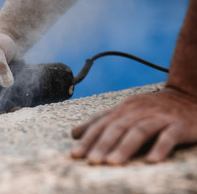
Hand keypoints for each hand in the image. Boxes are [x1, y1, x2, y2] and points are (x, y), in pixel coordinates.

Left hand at [70, 87, 196, 164]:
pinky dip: (160, 147)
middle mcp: (139, 111)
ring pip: (139, 131)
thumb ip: (100, 121)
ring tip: (113, 162)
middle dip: (103, 144)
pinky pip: (169, 136)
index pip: (101, 124)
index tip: (76, 154)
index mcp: (123, 108)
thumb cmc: (150, 108)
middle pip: (117, 128)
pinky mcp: (179, 125)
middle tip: (92, 161)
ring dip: (125, 147)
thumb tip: (74, 133)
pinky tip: (152, 160)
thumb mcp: (124, 111)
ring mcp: (159, 117)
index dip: (88, 139)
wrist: (187, 96)